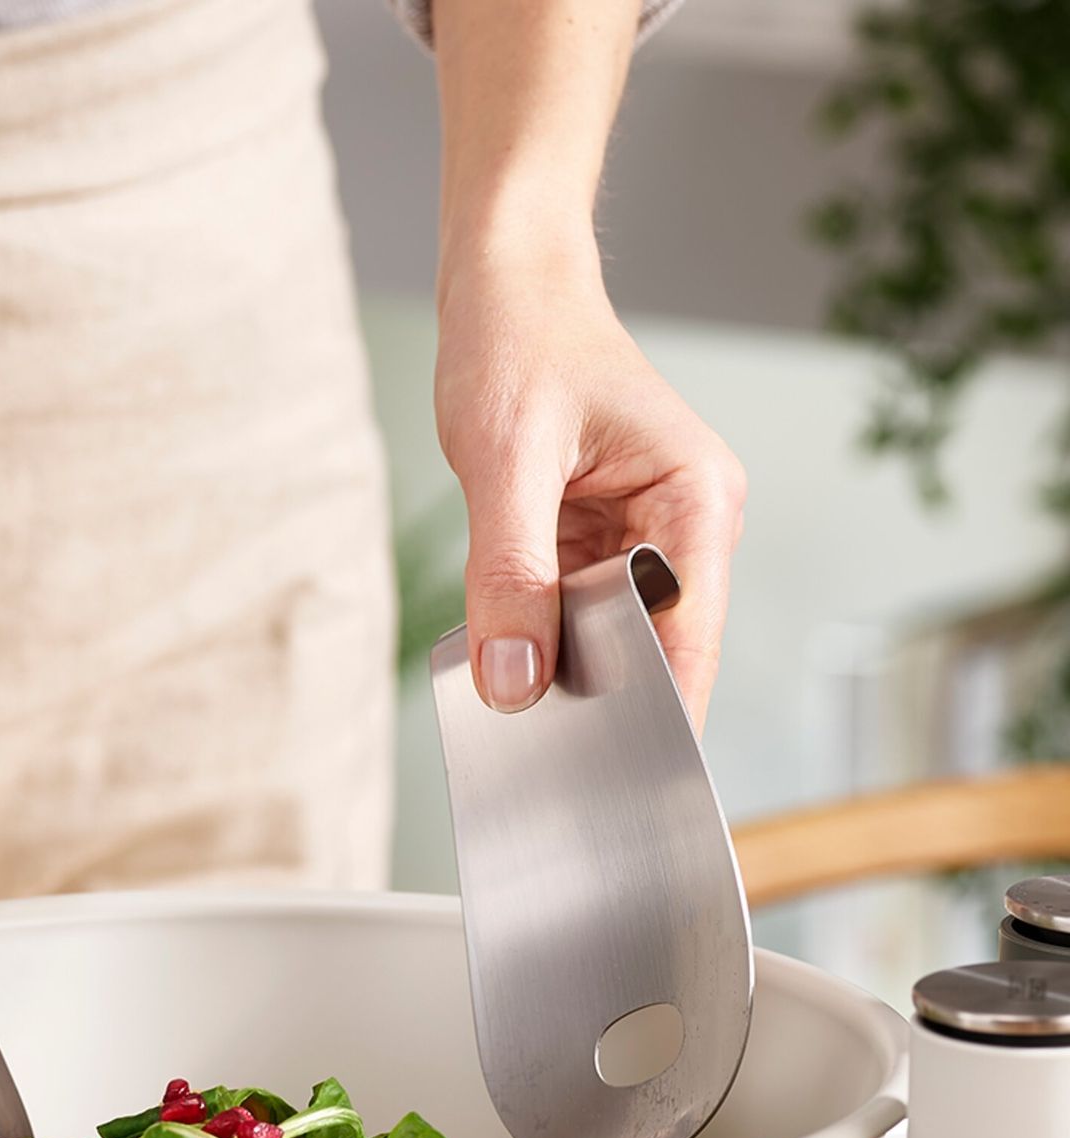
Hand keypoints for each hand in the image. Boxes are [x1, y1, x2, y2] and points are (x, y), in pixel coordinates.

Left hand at [435, 251, 744, 727]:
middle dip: (596, 699)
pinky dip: (537, 640)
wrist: (506, 288)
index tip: (616, 786)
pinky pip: (571, 619)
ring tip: (509, 695)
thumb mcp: (505, 463)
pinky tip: (503, 655)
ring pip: (606, 644)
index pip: (690, 642)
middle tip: (536, 757)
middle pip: (652, 655)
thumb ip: (510, 577)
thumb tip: (512, 683)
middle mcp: (687, 528)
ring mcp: (645, 542)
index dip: (654, 719)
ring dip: (558, 668)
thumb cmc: (520, 343)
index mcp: (697, 502)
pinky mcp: (600, 548)